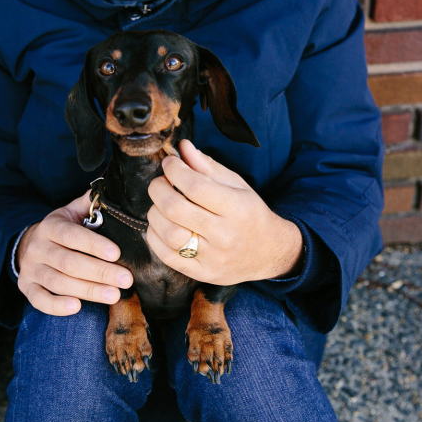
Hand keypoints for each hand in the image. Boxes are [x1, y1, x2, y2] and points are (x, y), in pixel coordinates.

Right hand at [17, 191, 133, 315]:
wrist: (30, 245)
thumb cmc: (61, 230)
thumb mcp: (71, 213)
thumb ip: (89, 204)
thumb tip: (110, 190)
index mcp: (51, 226)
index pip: (72, 235)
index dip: (94, 245)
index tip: (117, 254)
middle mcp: (38, 247)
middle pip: (69, 262)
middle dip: (100, 272)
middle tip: (126, 280)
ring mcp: (30, 269)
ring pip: (58, 282)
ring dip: (87, 290)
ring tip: (113, 295)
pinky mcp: (26, 287)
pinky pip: (39, 300)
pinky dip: (56, 306)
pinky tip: (77, 308)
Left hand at [146, 140, 303, 285]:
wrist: (268, 252)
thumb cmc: (249, 213)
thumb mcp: (236, 185)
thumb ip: (207, 166)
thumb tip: (182, 147)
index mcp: (237, 208)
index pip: (195, 186)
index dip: (175, 170)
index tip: (170, 163)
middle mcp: (225, 235)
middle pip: (175, 209)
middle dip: (158, 189)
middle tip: (160, 182)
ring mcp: (212, 258)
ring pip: (167, 233)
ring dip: (154, 212)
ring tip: (160, 204)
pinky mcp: (202, 273)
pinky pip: (166, 256)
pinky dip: (154, 236)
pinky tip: (160, 225)